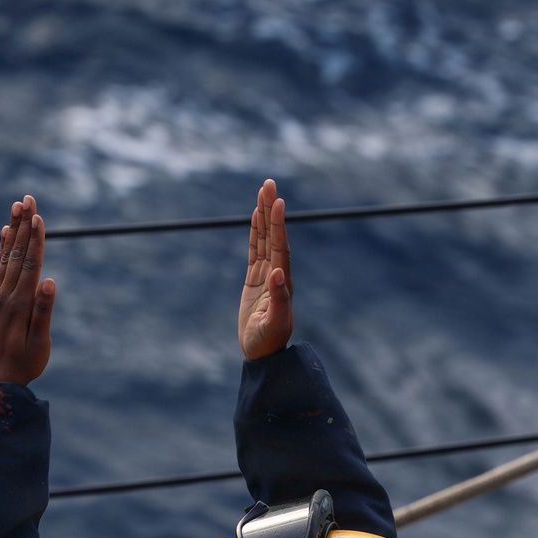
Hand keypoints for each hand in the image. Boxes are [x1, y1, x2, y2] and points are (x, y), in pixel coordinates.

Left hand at [0, 194, 55, 387]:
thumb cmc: (25, 364)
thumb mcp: (40, 343)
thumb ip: (44, 311)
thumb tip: (49, 281)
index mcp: (19, 303)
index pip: (29, 264)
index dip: (35, 239)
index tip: (38, 215)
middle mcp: (5, 295)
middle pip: (16, 253)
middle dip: (23, 225)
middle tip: (27, 198)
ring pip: (6, 256)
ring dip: (12, 230)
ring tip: (17, 207)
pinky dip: (2, 248)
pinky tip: (4, 233)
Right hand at [238, 179, 293, 360]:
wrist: (263, 354)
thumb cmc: (269, 342)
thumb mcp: (274, 324)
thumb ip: (278, 299)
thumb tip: (276, 273)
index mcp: (282, 282)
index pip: (281, 247)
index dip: (278, 225)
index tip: (277, 202)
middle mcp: (276, 273)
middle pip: (273, 236)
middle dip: (270, 210)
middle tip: (268, 184)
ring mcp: (265, 275)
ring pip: (264, 239)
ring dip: (263, 215)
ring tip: (263, 191)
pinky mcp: (255, 279)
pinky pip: (255, 250)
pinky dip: (255, 232)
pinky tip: (255, 216)